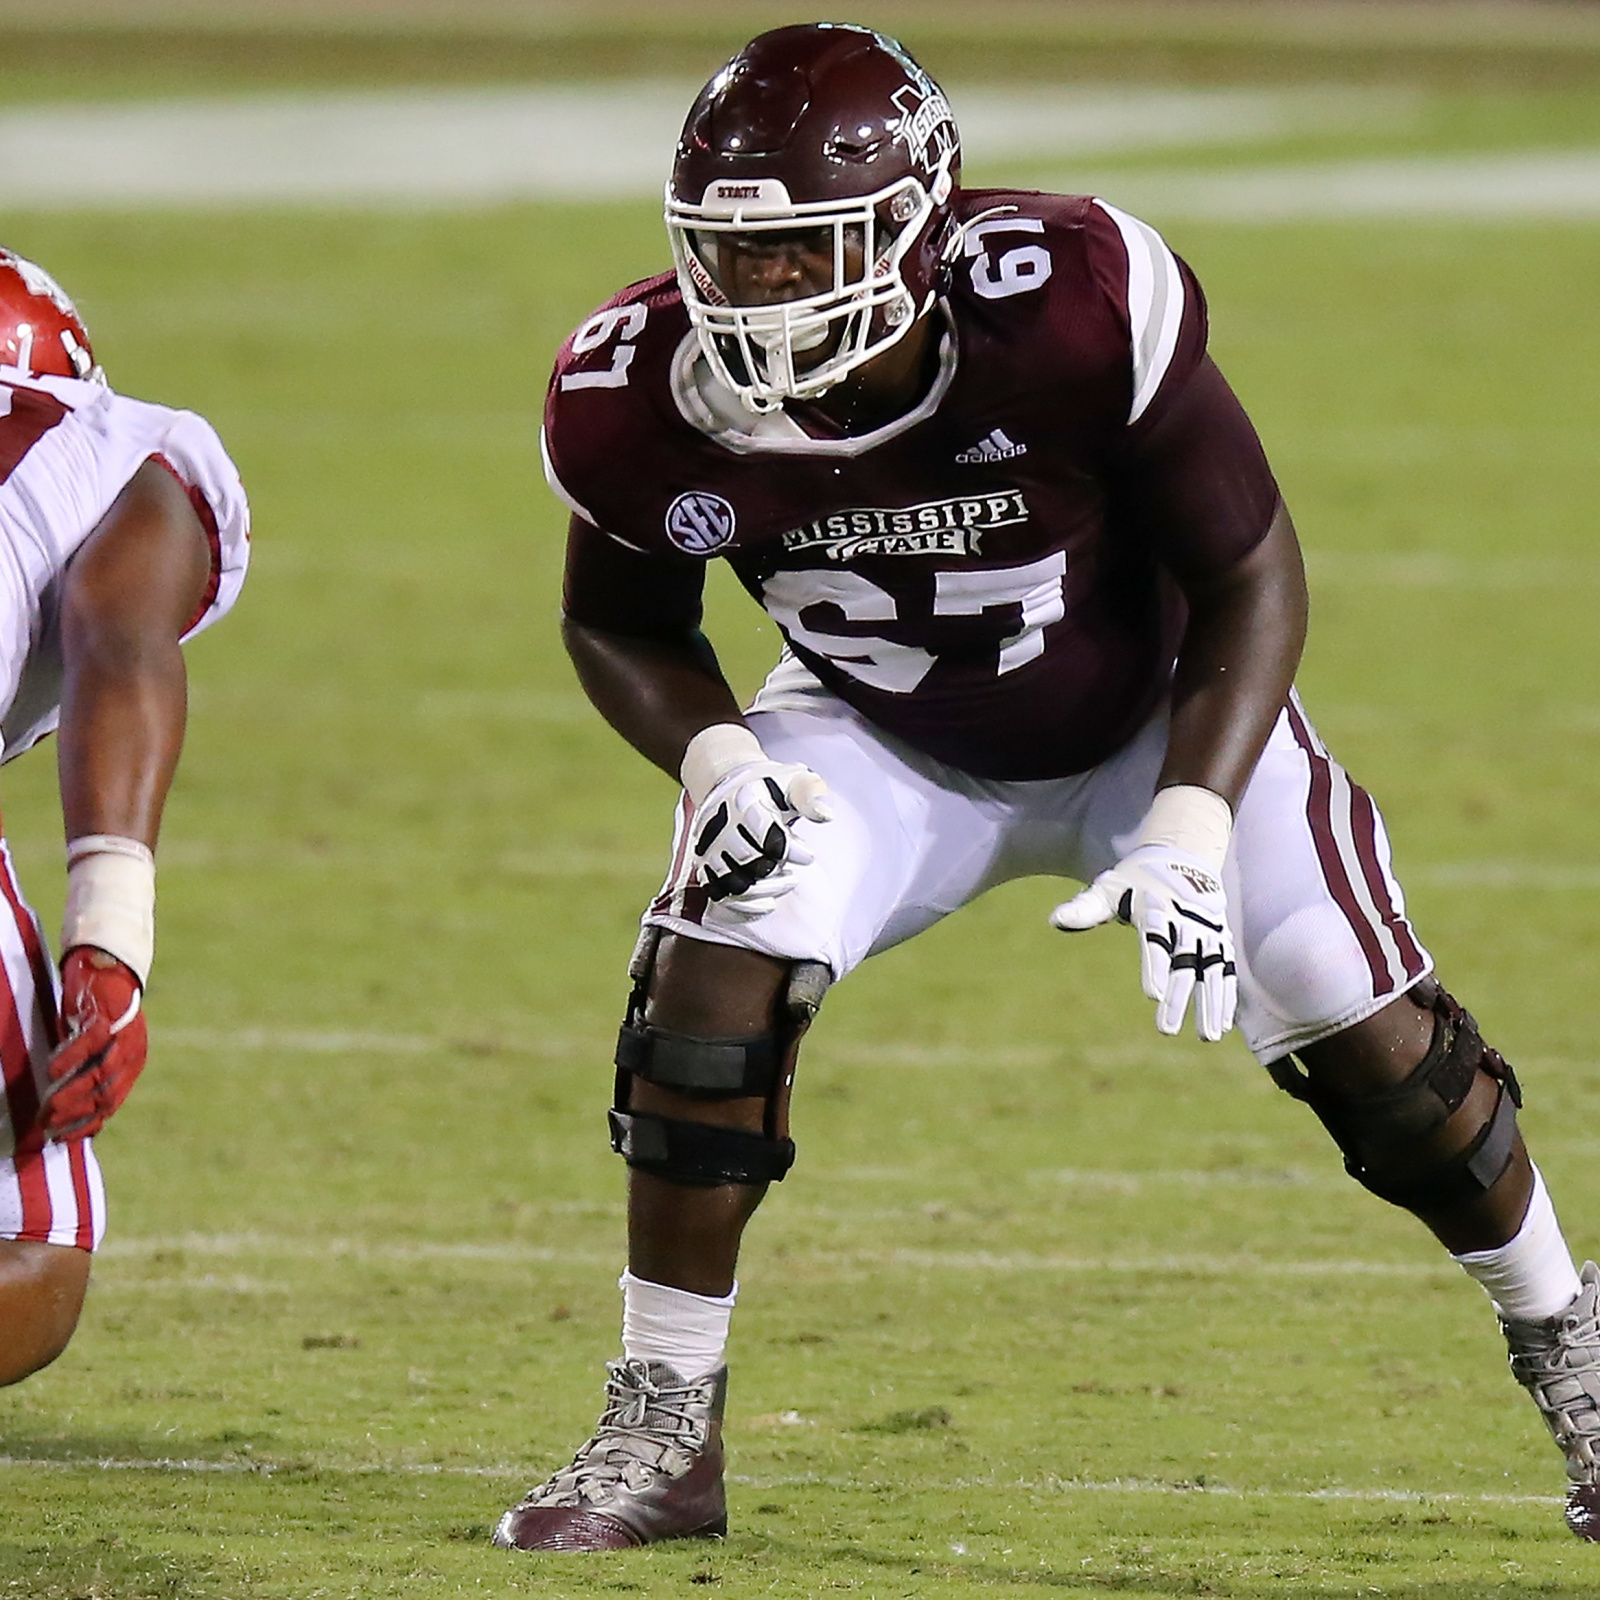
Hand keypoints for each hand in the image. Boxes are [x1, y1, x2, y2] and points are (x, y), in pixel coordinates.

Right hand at [38, 947, 146, 1139]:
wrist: (107, 966)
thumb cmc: (94, 1013)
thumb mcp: (95, 1049)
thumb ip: (85, 1073)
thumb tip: (62, 1109)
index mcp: (131, 1065)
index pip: (110, 1105)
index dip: (84, 1125)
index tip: (58, 1138)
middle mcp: (132, 1054)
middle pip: (105, 1096)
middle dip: (73, 1115)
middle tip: (44, 1125)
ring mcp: (123, 1035)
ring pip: (100, 1074)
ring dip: (71, 1094)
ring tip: (46, 1107)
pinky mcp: (108, 1016)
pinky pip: (91, 1043)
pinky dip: (71, 1058)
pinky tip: (50, 1070)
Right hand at [690, 759, 831, 916]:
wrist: (731, 786)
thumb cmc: (772, 787)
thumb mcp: (795, 780)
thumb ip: (812, 793)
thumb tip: (825, 814)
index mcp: (745, 799)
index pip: (764, 831)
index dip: (789, 849)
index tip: (808, 856)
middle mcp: (722, 823)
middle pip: (749, 859)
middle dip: (777, 870)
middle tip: (795, 872)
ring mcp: (711, 846)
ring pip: (733, 880)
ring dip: (764, 890)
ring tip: (786, 882)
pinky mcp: (706, 864)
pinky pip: (718, 893)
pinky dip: (743, 905)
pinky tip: (768, 903)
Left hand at [1050, 844, 1236, 1041]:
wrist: (1181, 856)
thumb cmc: (1134, 880)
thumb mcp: (1109, 888)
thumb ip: (1085, 908)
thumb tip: (1055, 920)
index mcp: (1157, 907)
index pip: (1156, 939)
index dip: (1155, 966)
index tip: (1153, 995)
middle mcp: (1187, 920)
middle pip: (1183, 963)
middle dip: (1178, 997)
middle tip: (1166, 1029)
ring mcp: (1207, 931)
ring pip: (1212, 970)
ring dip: (1210, 1003)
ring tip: (1206, 1036)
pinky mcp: (1220, 939)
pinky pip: (1225, 970)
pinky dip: (1225, 996)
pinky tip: (1222, 1025)